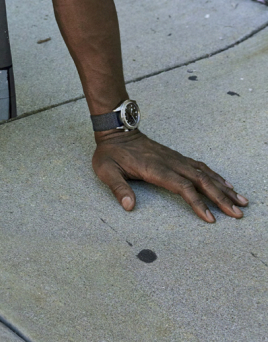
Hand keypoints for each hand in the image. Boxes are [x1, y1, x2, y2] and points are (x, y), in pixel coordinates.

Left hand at [93, 129, 248, 221]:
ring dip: (224, 188)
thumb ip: (118, 188)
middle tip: (238, 213)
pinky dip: (216, 176)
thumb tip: (128, 206)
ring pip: (205, 174)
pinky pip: (201, 167)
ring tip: (241, 201)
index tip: (211, 218)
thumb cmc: (110, 153)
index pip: (182, 187)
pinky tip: (227, 185)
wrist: (116, 130)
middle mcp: (170, 163)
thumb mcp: (106, 169)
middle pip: (201, 181)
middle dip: (221, 198)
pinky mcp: (177, 157)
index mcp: (155, 168)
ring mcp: (175, 159)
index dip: (197, 202)